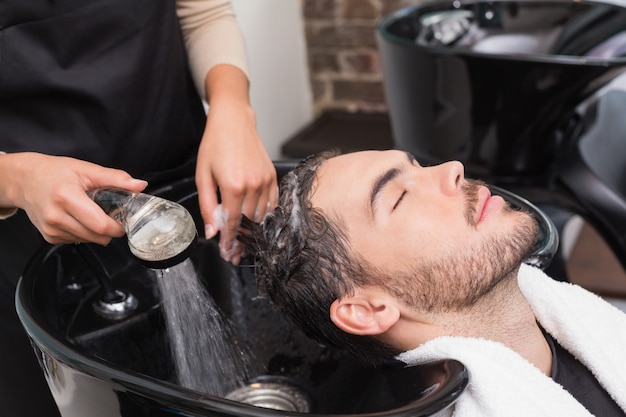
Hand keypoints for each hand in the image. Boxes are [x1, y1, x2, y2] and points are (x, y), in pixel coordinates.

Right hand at [0, 152, 147, 244]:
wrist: (25, 180)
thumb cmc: (55, 173)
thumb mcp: (86, 169)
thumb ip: (115, 178)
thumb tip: (140, 186)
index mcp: (67, 197)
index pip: (101, 225)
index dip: (118, 226)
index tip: (124, 219)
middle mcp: (56, 216)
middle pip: (97, 236)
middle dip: (111, 230)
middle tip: (112, 216)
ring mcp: (51, 229)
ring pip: (89, 241)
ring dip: (98, 232)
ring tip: (94, 214)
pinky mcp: (49, 237)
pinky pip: (77, 241)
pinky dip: (85, 233)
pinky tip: (80, 219)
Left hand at [195, 98, 276, 264]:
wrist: (234, 122)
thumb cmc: (215, 146)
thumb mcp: (203, 176)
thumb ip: (208, 206)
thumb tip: (212, 232)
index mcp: (233, 186)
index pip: (233, 223)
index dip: (230, 240)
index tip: (227, 253)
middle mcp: (253, 185)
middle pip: (250, 223)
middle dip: (241, 237)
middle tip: (234, 249)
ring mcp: (266, 181)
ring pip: (262, 215)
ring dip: (253, 227)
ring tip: (243, 234)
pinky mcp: (273, 176)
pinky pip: (272, 204)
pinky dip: (264, 213)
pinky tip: (254, 216)